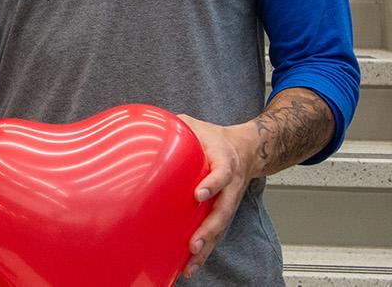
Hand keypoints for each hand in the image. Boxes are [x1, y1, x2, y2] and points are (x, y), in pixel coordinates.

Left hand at [176, 115, 258, 278]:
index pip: (222, 173)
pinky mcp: (222, 212)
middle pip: (223, 211)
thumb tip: (145, 126)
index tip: (198, 195)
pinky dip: (205, 250)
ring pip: (220, 228)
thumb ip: (175, 125)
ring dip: (207, 246)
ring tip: (191, 262)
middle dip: (209, 230)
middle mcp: (230, 185)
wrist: (247, 149)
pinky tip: (190, 265)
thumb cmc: (215, 138)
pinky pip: (215, 233)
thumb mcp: (197, 125)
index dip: (212, 184)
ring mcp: (228, 201)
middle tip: (193, 243)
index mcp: (225, 161)